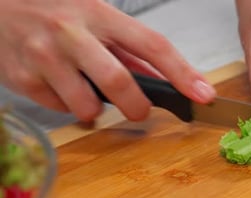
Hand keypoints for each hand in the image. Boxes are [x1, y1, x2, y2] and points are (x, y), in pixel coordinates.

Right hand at [0, 0, 215, 121]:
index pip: (152, 45)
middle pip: (118, 81)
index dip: (182, 73)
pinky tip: (59, 84)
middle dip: (137, 106)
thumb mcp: (96, 16)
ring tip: (87, 91)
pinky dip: (67, 105)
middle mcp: (72, 33)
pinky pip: (58, 109)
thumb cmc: (56, 9)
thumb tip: (164, 79)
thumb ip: (129, 49)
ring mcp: (44, 56)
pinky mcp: (22, 78)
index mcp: (100, 14)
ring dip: (95, 109)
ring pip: (86, 106)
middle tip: (139, 110)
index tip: (204, 94)